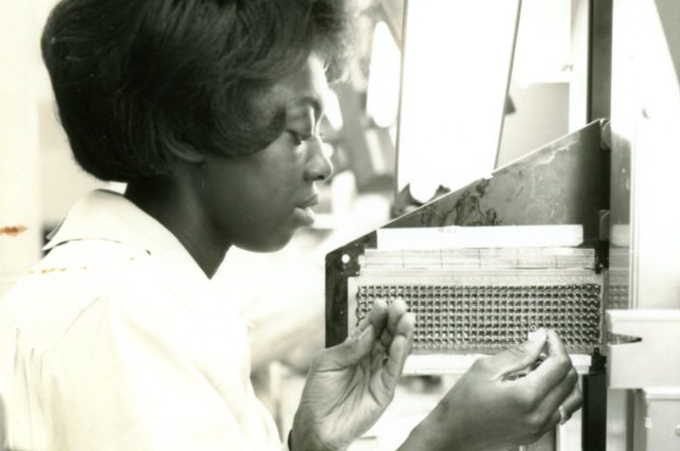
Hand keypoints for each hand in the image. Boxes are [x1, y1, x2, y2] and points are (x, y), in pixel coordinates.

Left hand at [291, 299, 414, 450]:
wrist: (316, 426)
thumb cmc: (317, 395)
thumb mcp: (326, 363)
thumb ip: (349, 347)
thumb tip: (369, 330)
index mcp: (354, 350)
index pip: (370, 328)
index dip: (377, 315)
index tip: (382, 302)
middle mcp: (369, 360)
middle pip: (386, 336)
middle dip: (394, 320)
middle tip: (401, 305)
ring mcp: (378, 375)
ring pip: (395, 351)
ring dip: (402, 334)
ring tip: (407, 318)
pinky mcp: (384, 391)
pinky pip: (393, 370)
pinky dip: (399, 355)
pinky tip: (401, 341)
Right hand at [400, 329, 582, 450]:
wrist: (453, 433)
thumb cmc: (463, 403)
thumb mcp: (485, 368)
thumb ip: (518, 353)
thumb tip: (538, 340)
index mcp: (526, 396)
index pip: (559, 365)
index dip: (556, 344)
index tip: (547, 335)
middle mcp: (538, 415)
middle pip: (570, 380)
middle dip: (560, 358)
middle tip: (542, 347)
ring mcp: (539, 427)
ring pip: (571, 398)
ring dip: (563, 378)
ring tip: (543, 366)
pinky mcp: (536, 433)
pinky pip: (561, 411)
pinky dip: (558, 395)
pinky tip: (539, 385)